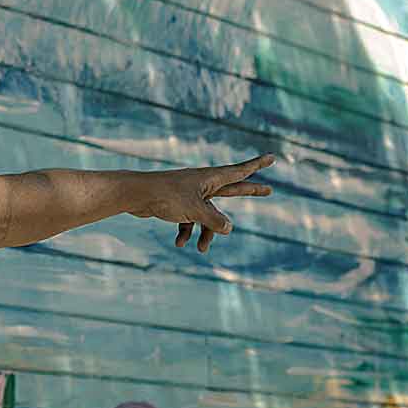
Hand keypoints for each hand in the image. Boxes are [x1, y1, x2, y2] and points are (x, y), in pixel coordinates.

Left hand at [128, 153, 274, 252]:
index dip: (257, 165)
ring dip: (206, 233)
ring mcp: (191, 194)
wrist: (135, 195)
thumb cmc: (165, 197)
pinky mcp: (178, 204)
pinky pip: (190, 220)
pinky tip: (180, 244)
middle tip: (269, 190)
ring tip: (202, 249)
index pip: (239, 171)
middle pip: (232, 189)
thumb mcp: (194, 210)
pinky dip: (187, 232)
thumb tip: (229, 228)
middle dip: (249, 192)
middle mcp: (202, 184)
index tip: (272, 157)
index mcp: (209, 178)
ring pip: (209, 215)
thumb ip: (214, 220)